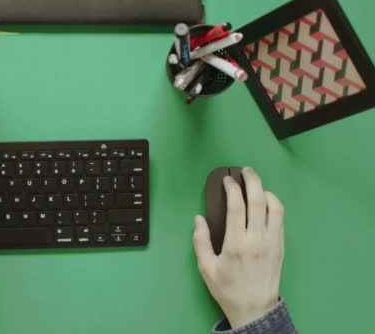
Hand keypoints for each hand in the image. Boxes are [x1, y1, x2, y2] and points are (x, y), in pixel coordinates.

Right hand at [193, 167, 284, 327]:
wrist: (255, 308)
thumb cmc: (228, 289)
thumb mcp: (206, 267)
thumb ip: (200, 240)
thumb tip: (198, 218)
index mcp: (236, 243)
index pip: (236, 206)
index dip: (231, 188)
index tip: (226, 180)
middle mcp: (257, 239)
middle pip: (258, 200)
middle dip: (251, 180)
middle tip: (245, 171)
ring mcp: (272, 241)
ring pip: (275, 207)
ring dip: (265, 191)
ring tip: (256, 187)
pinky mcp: (281, 245)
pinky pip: (281, 218)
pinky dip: (274, 205)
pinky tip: (265, 203)